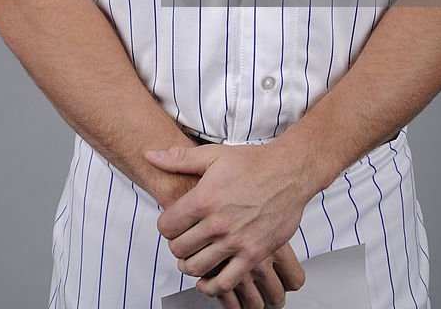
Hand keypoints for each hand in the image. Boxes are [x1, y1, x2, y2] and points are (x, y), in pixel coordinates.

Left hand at [144, 142, 308, 296]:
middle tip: (183, 239)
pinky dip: (210, 286)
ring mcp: (236, 241)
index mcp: (204, 199)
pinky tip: (207, 280)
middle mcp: (218, 222)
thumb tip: (151, 156)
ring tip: (192, 257)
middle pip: (179, 248)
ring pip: (197, 267)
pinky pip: (225, 282)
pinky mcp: (253, 255)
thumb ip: (179, 159)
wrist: (289, 172)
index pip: (167, 226)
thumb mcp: (213, 155)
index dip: (166, 225)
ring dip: (189, 265)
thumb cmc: (254, 162)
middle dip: (176, 244)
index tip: (173, 224)